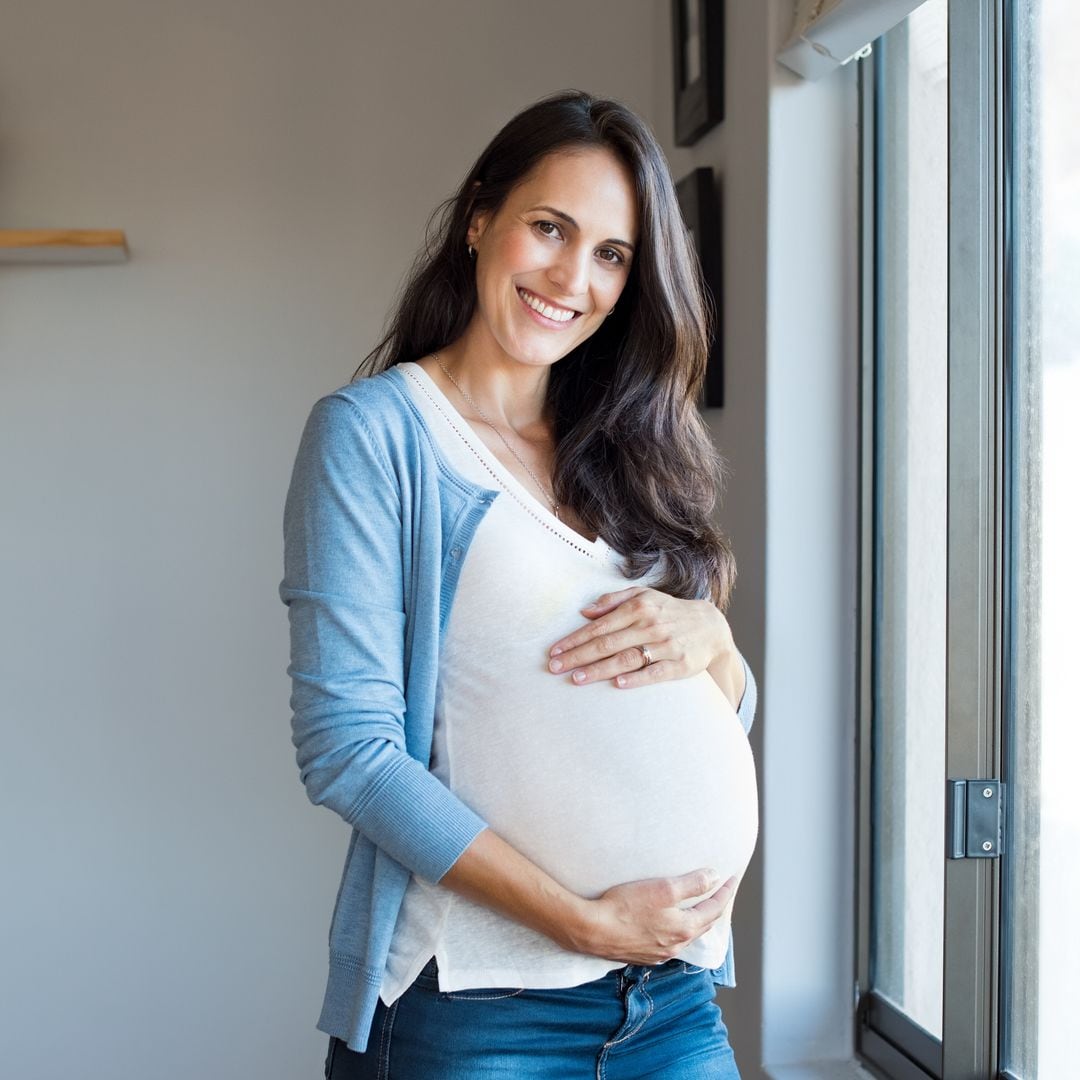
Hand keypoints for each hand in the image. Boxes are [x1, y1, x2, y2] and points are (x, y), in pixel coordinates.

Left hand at [546, 586, 733, 689]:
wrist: (711, 627)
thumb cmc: (669, 611)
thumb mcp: (644, 596)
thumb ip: (614, 600)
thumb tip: (585, 611)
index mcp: (639, 608)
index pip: (600, 626)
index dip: (575, 639)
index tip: (555, 650)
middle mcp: (650, 625)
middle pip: (608, 643)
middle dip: (579, 656)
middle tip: (555, 667)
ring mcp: (666, 645)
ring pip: (627, 658)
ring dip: (600, 669)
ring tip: (577, 679)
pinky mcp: (680, 664)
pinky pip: (656, 672)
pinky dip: (637, 678)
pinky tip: (618, 683)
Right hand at [566, 870, 738, 964]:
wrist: (592, 930)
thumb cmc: (625, 906)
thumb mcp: (662, 889)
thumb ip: (692, 884)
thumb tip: (714, 877)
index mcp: (684, 929)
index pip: (714, 910)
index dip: (725, 893)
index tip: (732, 879)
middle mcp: (675, 945)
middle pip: (703, 925)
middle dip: (714, 908)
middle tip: (721, 893)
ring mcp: (658, 953)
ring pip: (686, 936)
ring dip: (696, 921)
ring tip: (699, 908)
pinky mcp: (642, 954)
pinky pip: (669, 942)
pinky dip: (677, 930)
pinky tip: (671, 925)